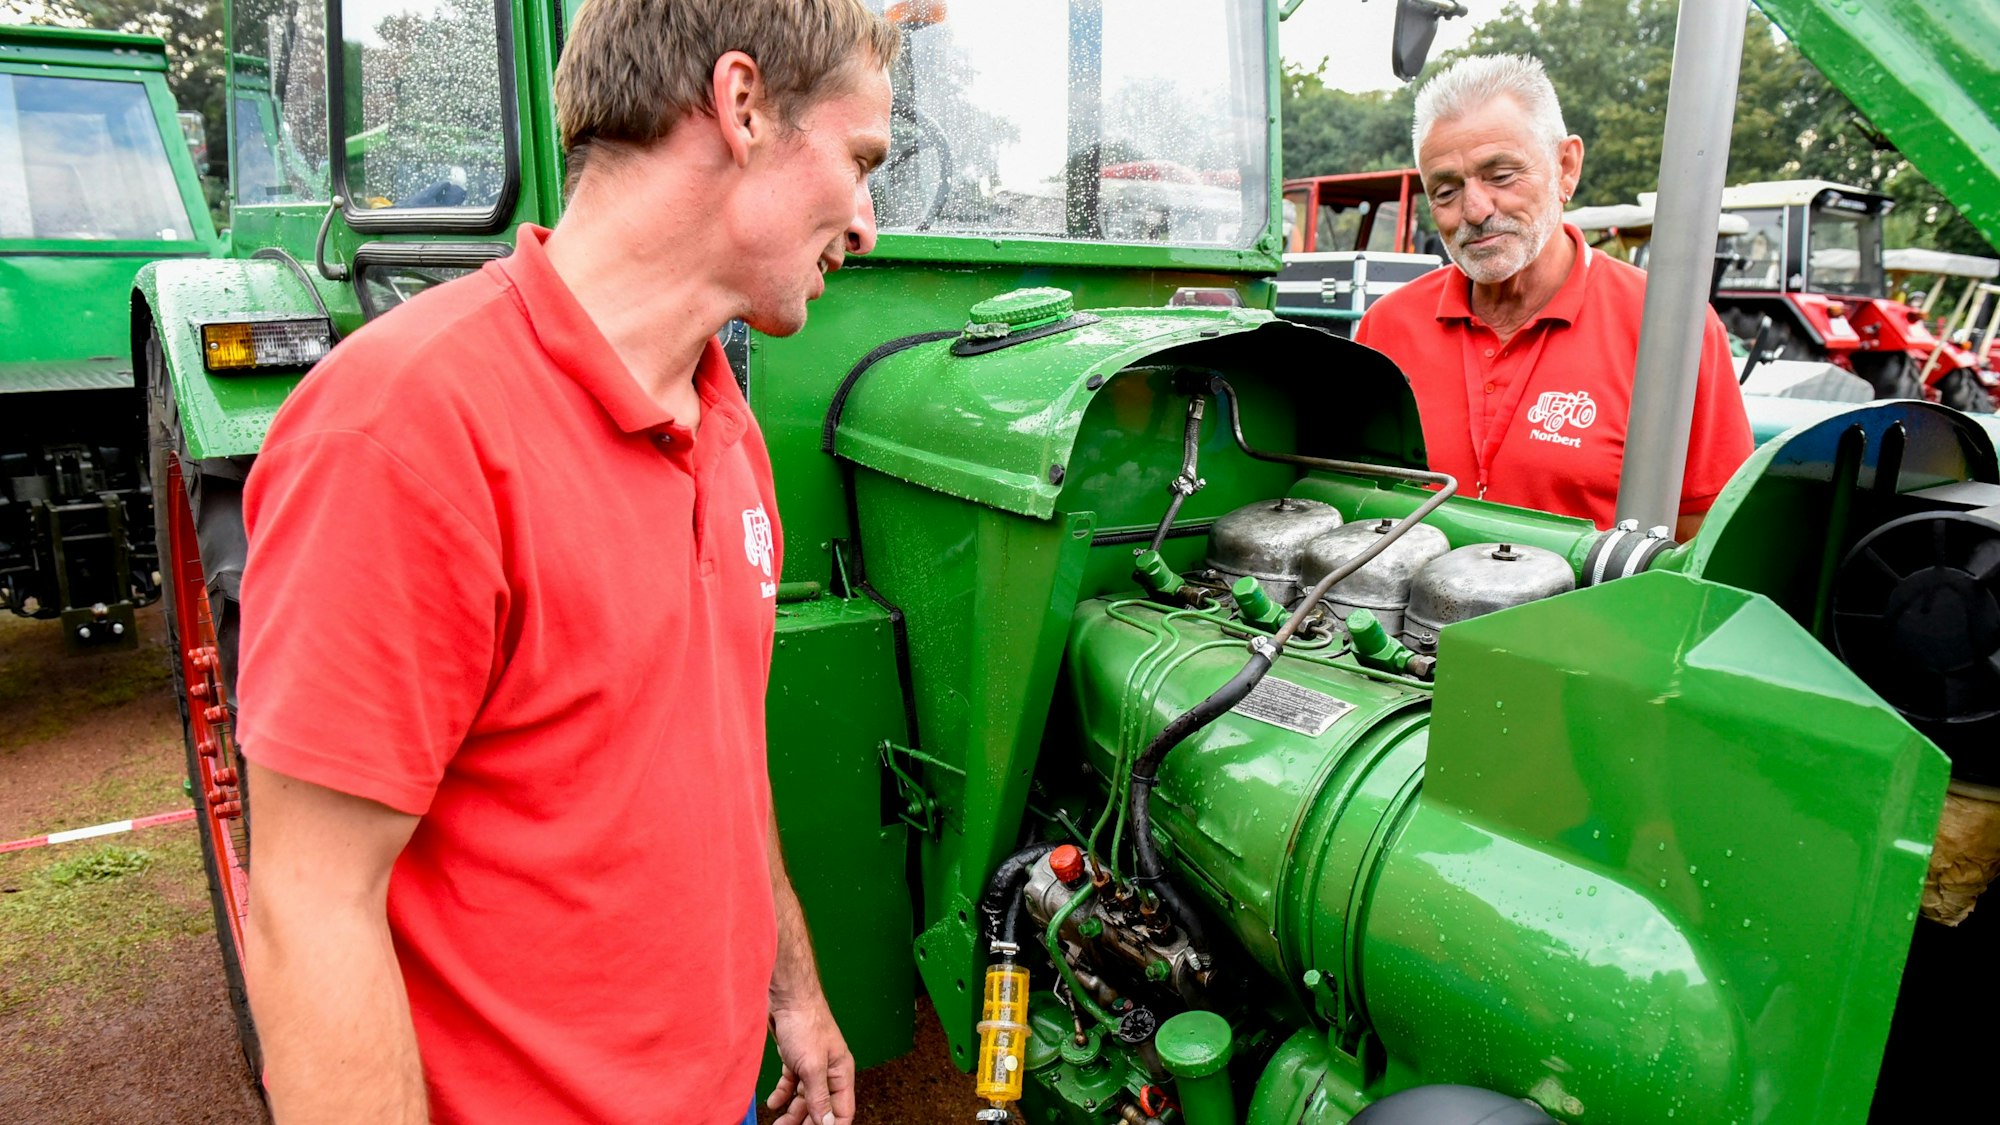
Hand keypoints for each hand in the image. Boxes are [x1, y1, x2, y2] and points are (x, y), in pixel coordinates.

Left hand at [766, 996, 854, 1124]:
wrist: (786, 996)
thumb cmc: (805, 1022)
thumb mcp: (812, 1066)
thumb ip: (819, 1097)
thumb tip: (827, 1123)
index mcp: (841, 1073)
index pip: (843, 1110)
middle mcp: (829, 1071)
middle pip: (822, 1107)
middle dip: (808, 1122)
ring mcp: (811, 1065)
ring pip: (804, 1098)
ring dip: (792, 1113)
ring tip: (779, 1124)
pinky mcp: (794, 1058)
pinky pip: (790, 1084)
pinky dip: (782, 1094)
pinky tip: (773, 1103)